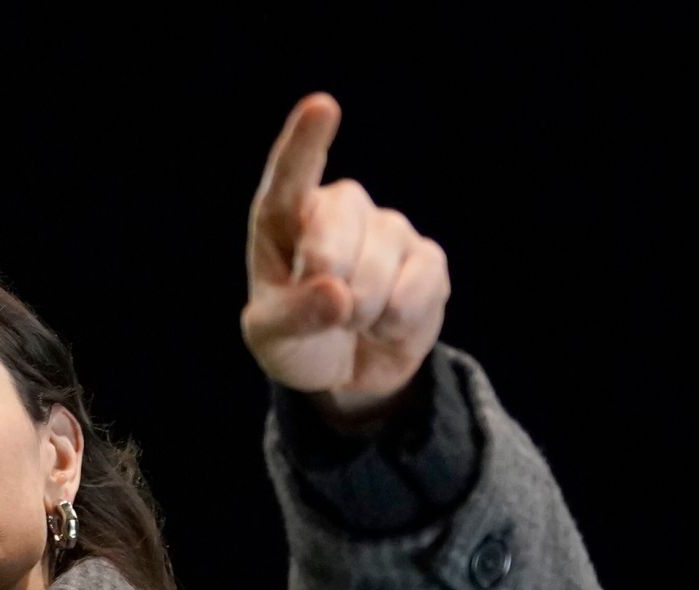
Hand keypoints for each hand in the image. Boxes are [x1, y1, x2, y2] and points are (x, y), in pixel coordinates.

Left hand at [242, 93, 451, 425]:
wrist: (343, 374)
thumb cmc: (294, 341)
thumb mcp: (271, 339)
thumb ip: (293, 315)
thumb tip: (337, 294)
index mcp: (284, 220)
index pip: (292, 175)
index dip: (306, 142)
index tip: (321, 106)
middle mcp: (337, 211)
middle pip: (340, 214)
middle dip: (329, 265)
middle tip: (327, 306)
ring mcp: (386, 229)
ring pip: (380, 255)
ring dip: (362, 307)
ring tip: (350, 322)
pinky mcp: (427, 259)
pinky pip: (420, 282)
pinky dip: (397, 318)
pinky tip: (383, 325)